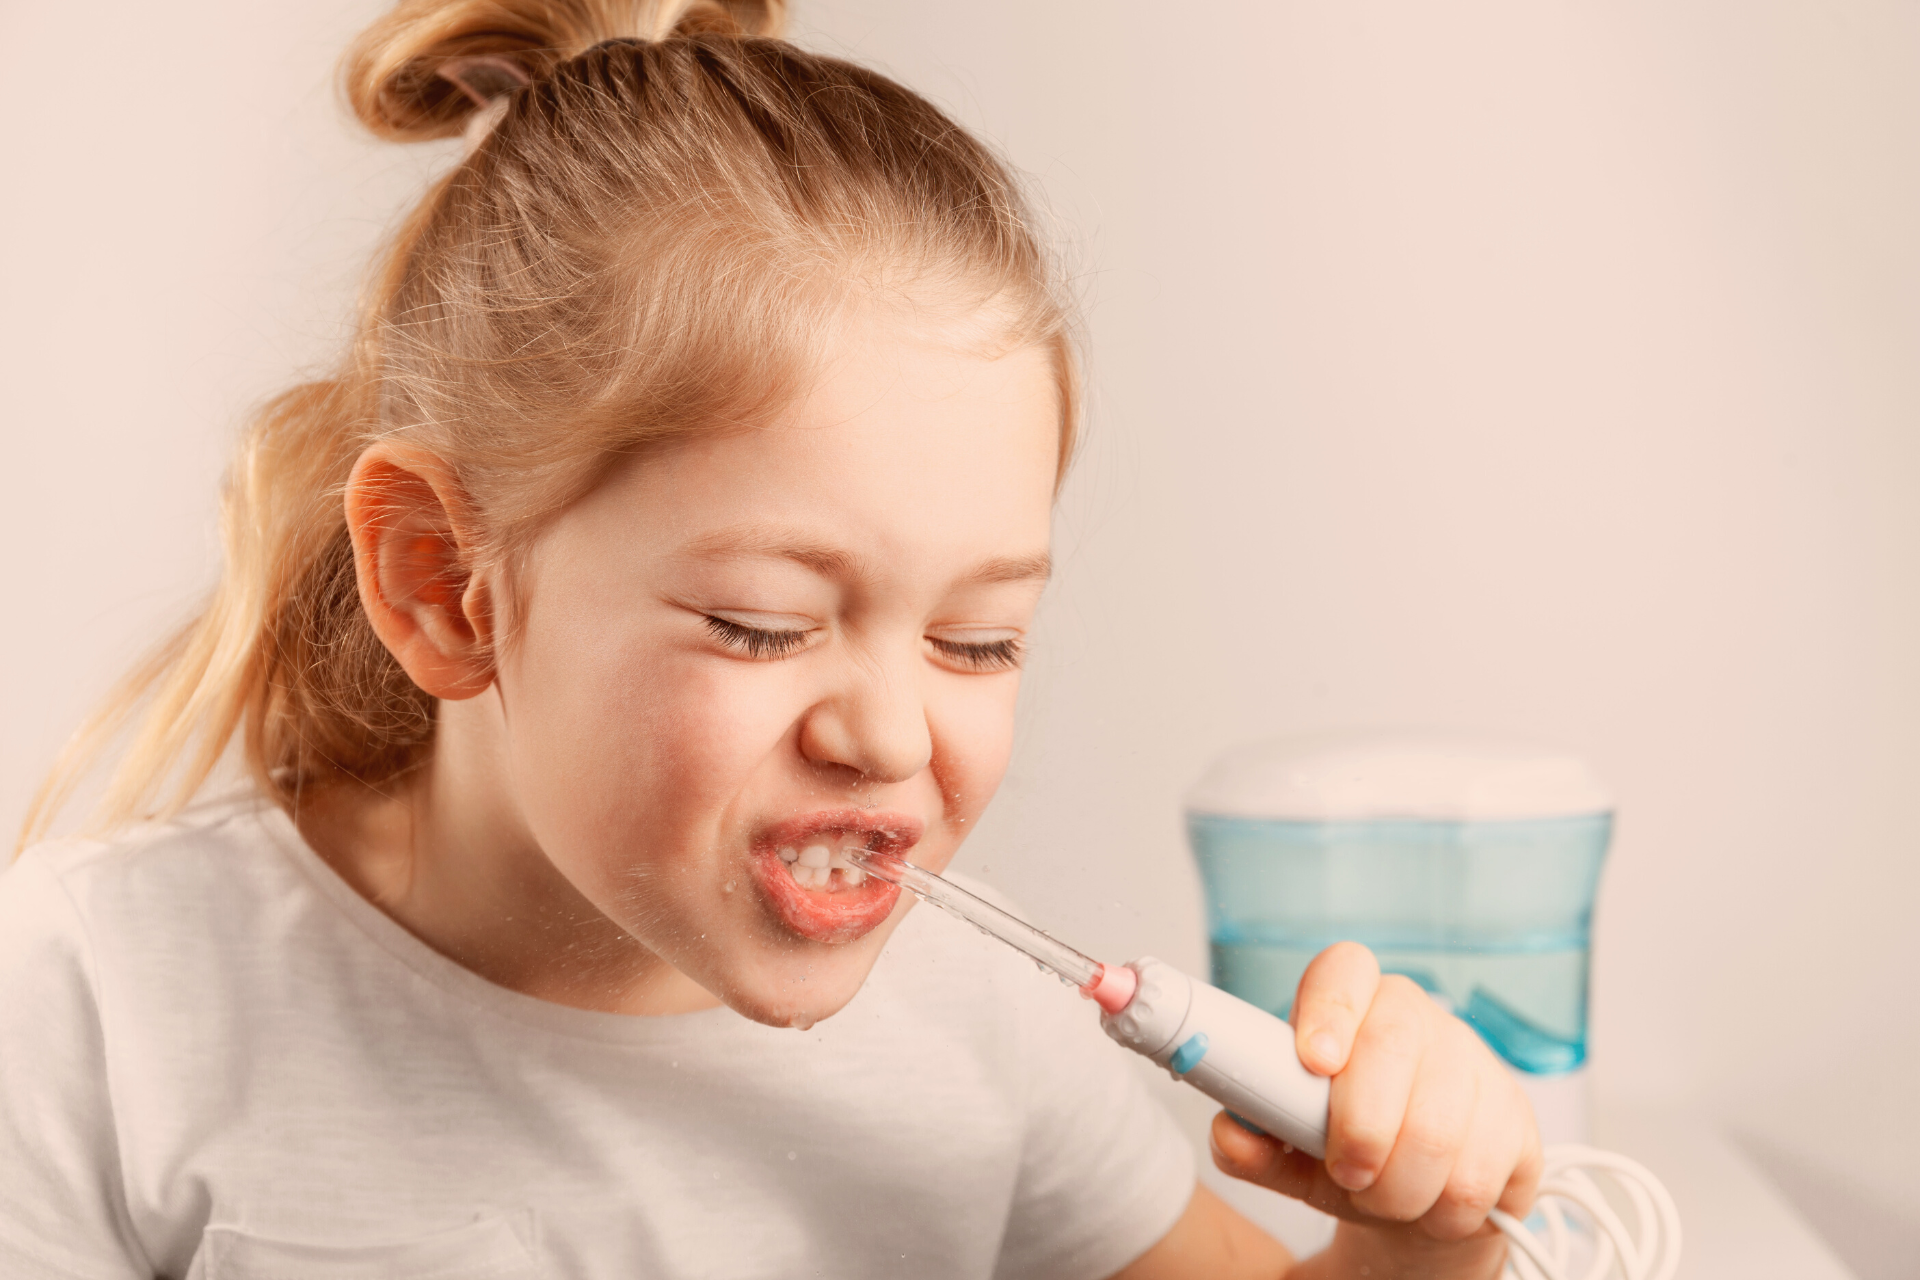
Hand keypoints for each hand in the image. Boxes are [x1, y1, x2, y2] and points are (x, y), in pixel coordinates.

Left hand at [1210, 942, 1542, 1274]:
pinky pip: (1479, 1174)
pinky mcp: (1517, 1117)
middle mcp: (1418, 1018)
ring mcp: (1476, 1062)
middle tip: (1346, 1175)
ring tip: (1383, 1198)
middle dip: (1359, 1133)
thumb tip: (1230, 1131)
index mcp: (1354, 1004)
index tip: (1313, 1061)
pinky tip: (1431, 1207)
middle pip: (1393, 1049)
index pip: (1345, 969)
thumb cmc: (1347, 1156)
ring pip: (1436, 1129)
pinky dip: (1443, 1212)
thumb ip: (1253, 1140)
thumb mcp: (1289, 1151)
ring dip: (1397, 1189)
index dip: (1329, 1008)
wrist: (1420, 1202)